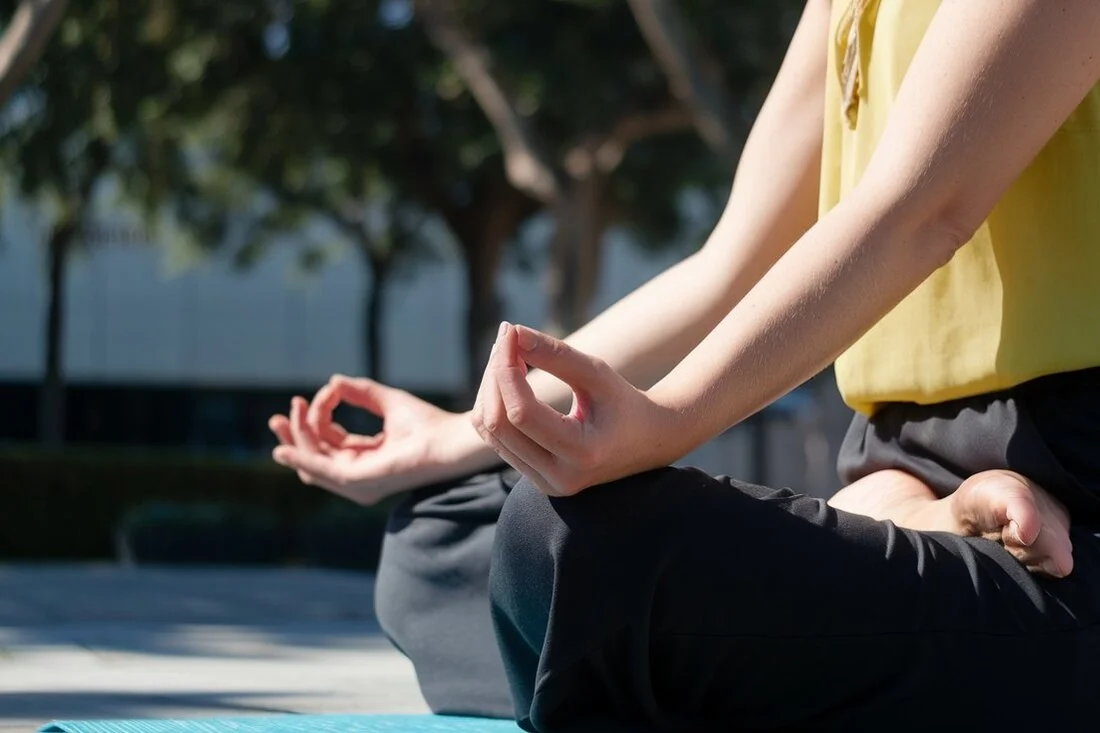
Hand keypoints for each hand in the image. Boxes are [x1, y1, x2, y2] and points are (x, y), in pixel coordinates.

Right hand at [269, 375, 494, 504]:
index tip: (319, 394)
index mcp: (366, 456)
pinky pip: (320, 470)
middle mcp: (359, 473)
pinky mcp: (358, 480)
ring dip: (296, 439)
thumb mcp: (385, 401)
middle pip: (314, 458)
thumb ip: (359, 392)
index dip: (314, 421)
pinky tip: (285, 447)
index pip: (328, 444)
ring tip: (291, 413)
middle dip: (293, 437)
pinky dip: (301, 457)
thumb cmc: (427, 424)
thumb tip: (333, 381)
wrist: (448, 440)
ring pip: (312, 462)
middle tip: (277, 416)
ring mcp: (357, 480)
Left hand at [471, 322, 678, 496]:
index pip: (522, 412)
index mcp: (582, 454)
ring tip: (508, 354)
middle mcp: (559, 478)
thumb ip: (557, 355)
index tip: (511, 332)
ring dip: (490, 388)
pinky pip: (495, 439)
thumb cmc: (625, 403)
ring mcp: (543, 483)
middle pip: (499, 423)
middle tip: (507, 337)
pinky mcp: (533, 477)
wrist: (648, 442)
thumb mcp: (598, 374)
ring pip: (490, 431)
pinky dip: (493, 404)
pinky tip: (508, 379)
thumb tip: (513, 334)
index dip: (506, 370)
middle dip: (494, 375)